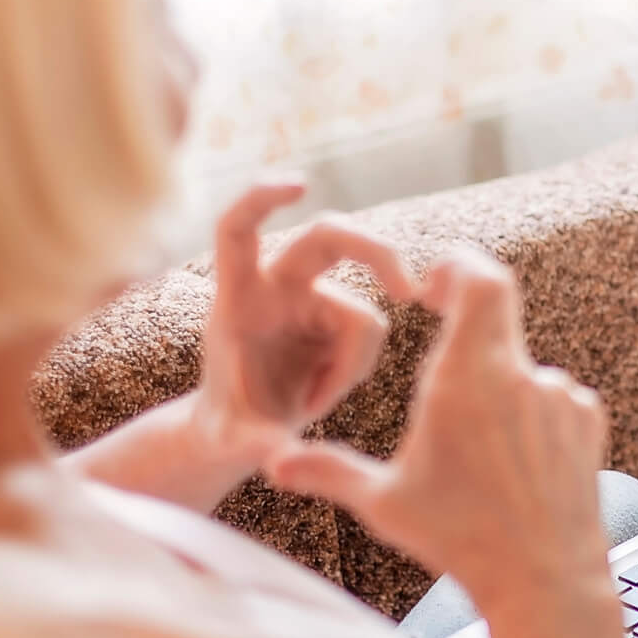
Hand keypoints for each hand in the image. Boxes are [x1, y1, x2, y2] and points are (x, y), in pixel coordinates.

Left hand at [194, 182, 419, 466]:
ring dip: (353, 364)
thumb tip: (276, 453)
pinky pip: (371, 336)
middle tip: (410, 290)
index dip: (262, 198)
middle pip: (332, 237)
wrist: (243, 431)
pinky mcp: (337, 319)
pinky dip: (356, 371)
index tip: (300, 184)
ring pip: (364, 312)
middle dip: (376, 252)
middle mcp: (276, 287)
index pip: (239, 229)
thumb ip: (253, 441)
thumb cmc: (227, 426)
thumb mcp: (233, 440)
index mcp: (238, 297)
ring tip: (314, 403)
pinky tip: (326, 394)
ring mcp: (311, 300)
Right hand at [265, 250, 613, 626]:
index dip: (457, 264)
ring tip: (473, 444)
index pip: (480, 278)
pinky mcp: (588, 423)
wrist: (546, 582)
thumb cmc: (459, 540)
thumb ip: (327, 471)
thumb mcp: (384, 504)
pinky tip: (511, 462)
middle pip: (497, 311)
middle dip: (463, 317)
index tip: (432, 284)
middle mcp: (521, 376)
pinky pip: (553, 397)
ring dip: (494, 384)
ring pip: (521, 367)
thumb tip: (272, 464)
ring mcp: (561, 398)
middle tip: (441, 328)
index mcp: (468, 377)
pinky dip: (528, 413)